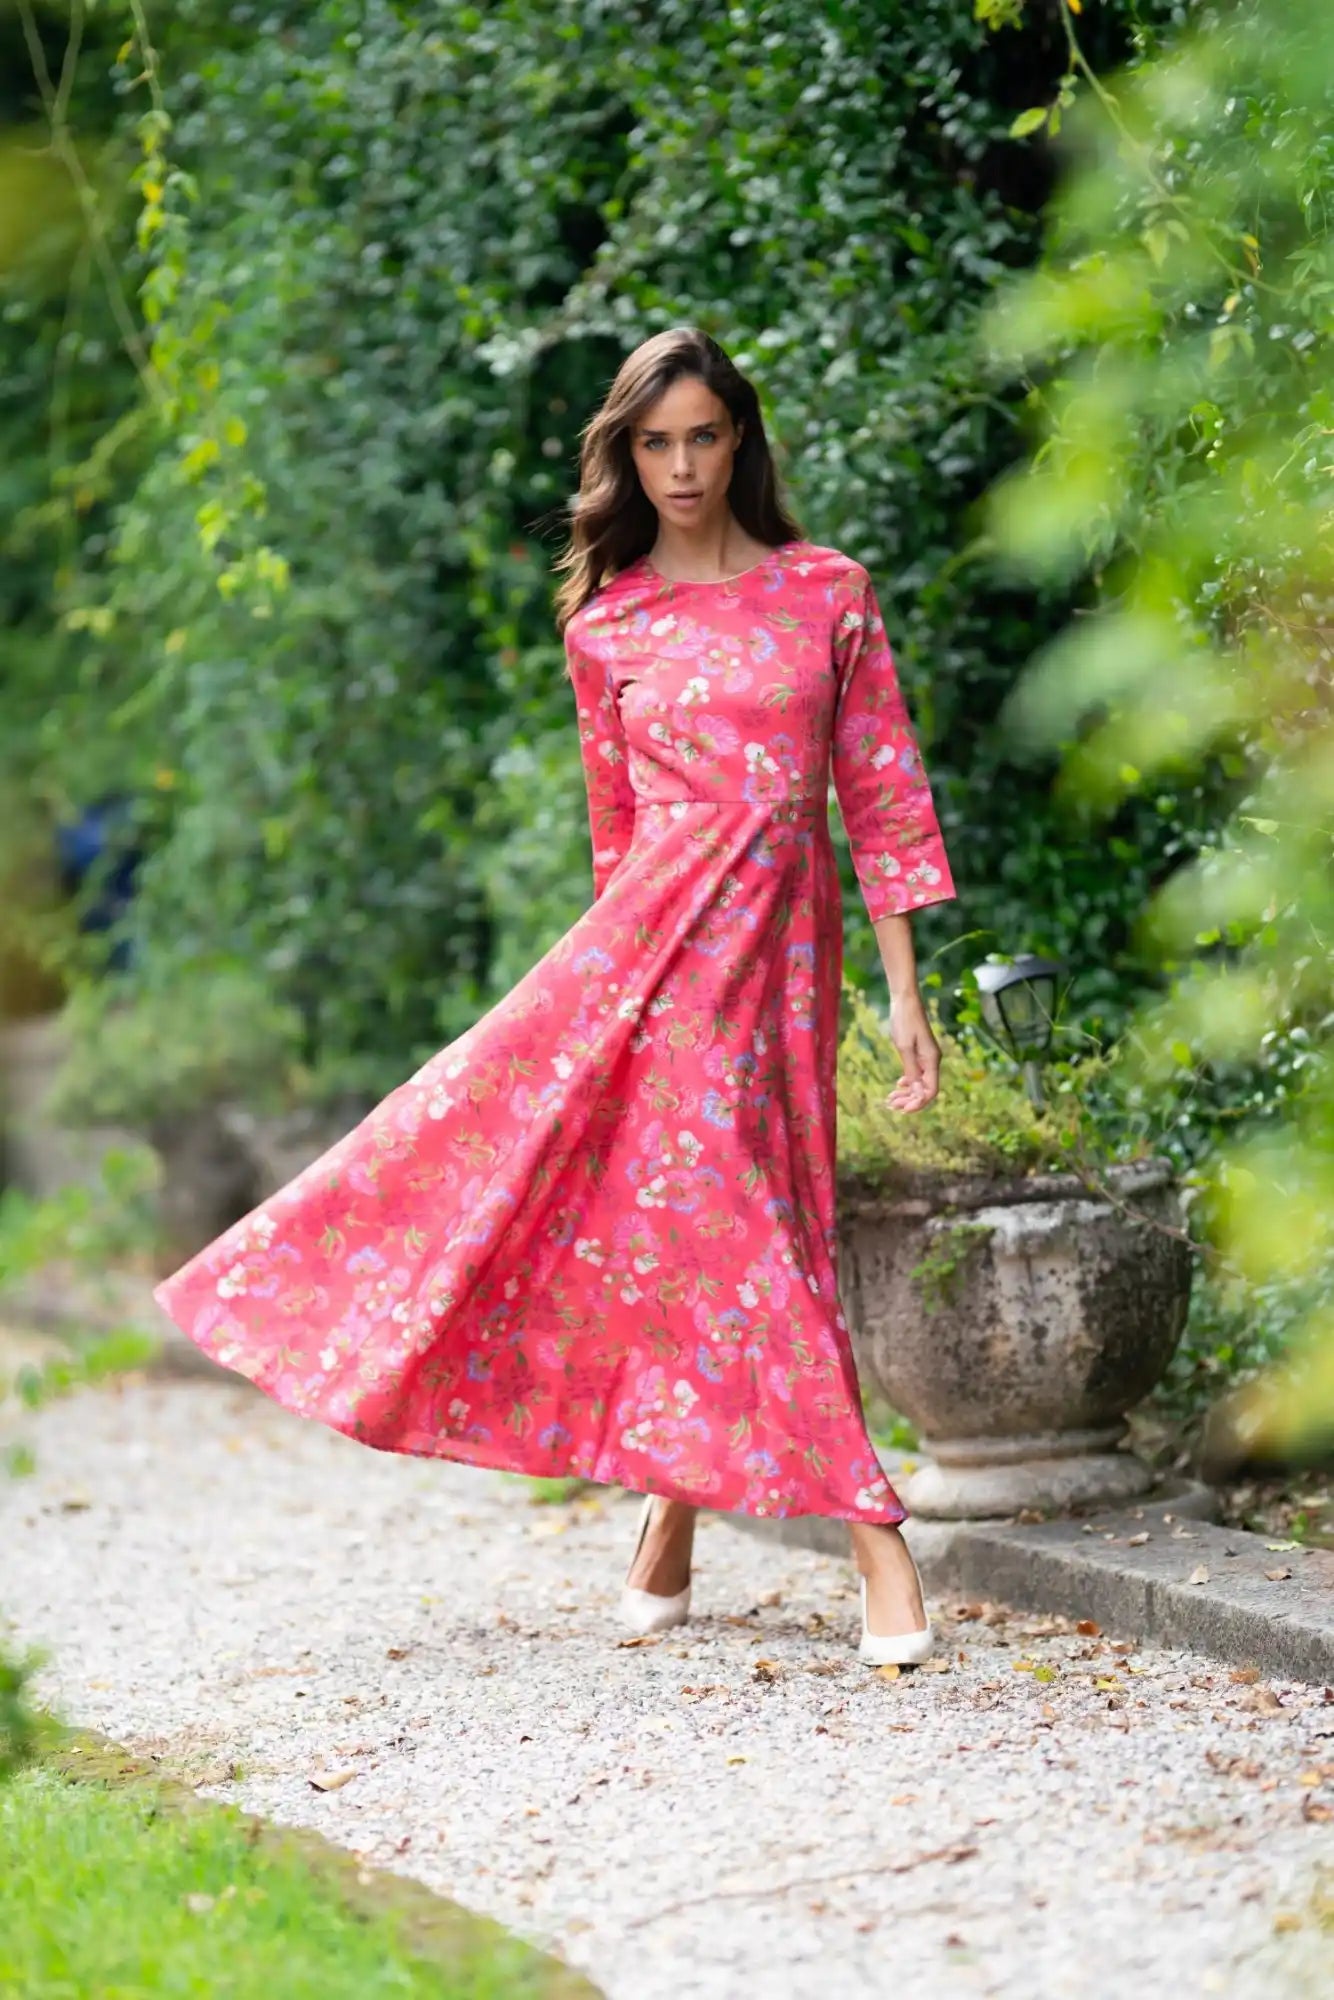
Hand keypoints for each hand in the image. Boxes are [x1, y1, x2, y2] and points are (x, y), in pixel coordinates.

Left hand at [884, 991, 940, 1113]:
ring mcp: (926, 1057)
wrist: (904, 1000)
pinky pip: (916, 1073)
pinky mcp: (919, 1052)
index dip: (918, 1103)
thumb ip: (912, 1071)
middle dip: (909, 1100)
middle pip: (925, 1090)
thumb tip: (919, 1093)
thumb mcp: (905, 1048)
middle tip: (891, 1106)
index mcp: (932, 1060)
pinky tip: (898, 1085)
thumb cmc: (904, 1021)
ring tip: (890, 1099)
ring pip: (920, 1083)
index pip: (930, 1091)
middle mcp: (932, 1061)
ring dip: (907, 1093)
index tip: (902, 1109)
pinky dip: (907, 1082)